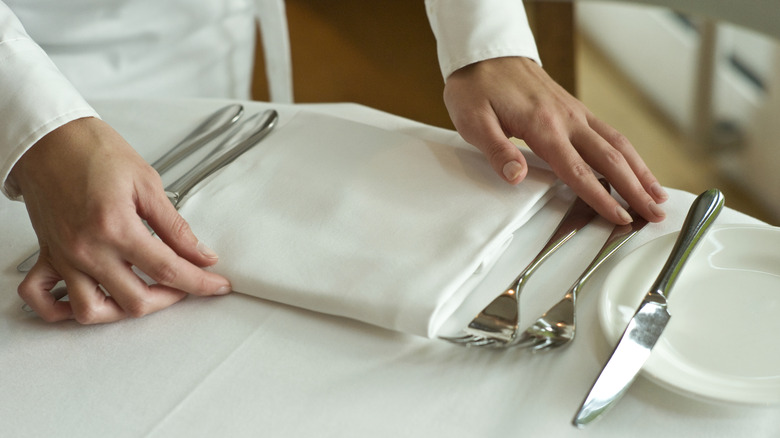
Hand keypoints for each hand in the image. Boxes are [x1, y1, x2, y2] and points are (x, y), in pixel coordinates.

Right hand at [9, 117, 231, 323]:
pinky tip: (90, 299)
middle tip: (187, 285)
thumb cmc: (93, 150)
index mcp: (115, 227)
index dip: (199, 283)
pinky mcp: (47, 255)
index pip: (167, 270)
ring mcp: (64, 257)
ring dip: (122, 312)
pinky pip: (41, 298)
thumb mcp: (147, 183)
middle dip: (170, 299)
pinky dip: (62, 310)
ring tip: (145, 294)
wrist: (49, 138)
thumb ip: (175, 226)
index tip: (217, 285)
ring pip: (91, 311)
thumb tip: (200, 253)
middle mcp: (87, 249)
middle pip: (135, 300)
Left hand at [443, 56, 667, 223]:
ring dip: (640, 171)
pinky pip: (609, 133)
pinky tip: (636, 167)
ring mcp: (575, 113)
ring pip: (617, 144)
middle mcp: (567, 119)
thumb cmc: (477, 88)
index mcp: (543, 126)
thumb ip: (496, 149)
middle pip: (610, 159)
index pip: (577, 171)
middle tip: (656, 214)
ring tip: (657, 195)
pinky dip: (628, 154)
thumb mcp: (473, 120)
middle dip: (636, 189)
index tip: (620, 217)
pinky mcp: (575, 110)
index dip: (601, 198)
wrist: (485, 54)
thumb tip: (516, 175)